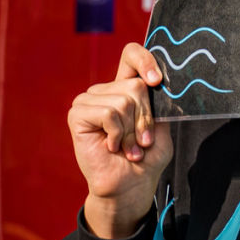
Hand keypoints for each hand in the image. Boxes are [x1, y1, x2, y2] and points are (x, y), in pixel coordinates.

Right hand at [69, 43, 172, 238]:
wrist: (130, 184)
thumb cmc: (146, 157)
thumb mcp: (162, 126)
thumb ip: (159, 102)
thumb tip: (156, 81)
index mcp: (126, 88)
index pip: (131, 55)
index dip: (145, 60)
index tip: (156, 81)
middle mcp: (106, 91)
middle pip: (136, 86)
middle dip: (145, 118)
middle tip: (141, 140)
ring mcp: (89, 100)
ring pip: (123, 101)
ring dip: (132, 130)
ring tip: (128, 146)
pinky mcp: (78, 114)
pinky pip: (108, 113)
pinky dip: (117, 133)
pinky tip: (112, 146)